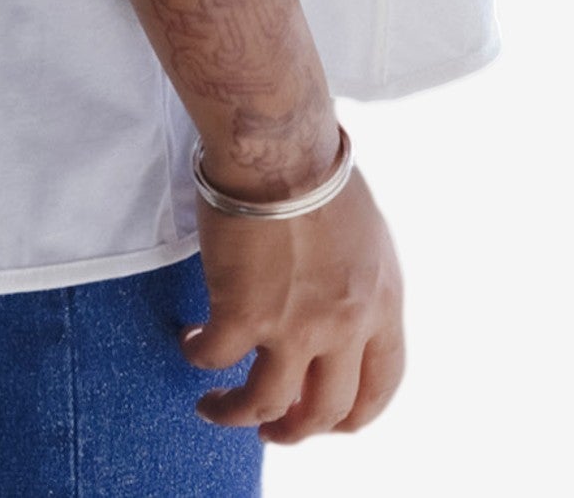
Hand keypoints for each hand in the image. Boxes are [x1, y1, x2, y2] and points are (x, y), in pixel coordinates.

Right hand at [178, 157, 405, 442]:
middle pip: (326, 411)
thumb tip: (338, 318)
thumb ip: (359, 285)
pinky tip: (192, 342)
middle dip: (296, 431)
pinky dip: (199, 357)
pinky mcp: (243, 313)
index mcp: (381, 301)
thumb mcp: (366, 236)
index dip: (355, 414)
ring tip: (215, 406)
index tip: (330, 420)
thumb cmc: (316, 169)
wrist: (279, 143)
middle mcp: (345, 323)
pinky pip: (215, 359)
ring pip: (267, 405)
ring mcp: (295, 324)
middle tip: (273, 430)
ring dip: (237, 414)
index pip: (382, 384)